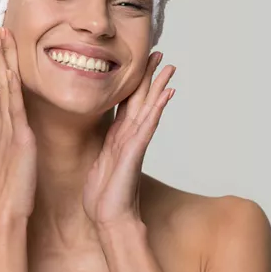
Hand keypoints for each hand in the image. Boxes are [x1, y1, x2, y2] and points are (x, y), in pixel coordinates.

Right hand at [0, 27, 36, 226]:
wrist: (4, 214)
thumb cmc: (13, 194)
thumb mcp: (12, 162)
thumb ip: (8, 141)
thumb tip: (6, 123)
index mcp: (3, 132)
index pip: (1, 93)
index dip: (0, 71)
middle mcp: (2, 126)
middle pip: (0, 84)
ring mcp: (8, 130)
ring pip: (5, 88)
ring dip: (2, 62)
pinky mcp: (17, 138)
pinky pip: (14, 106)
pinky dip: (11, 86)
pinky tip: (11, 68)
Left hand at [83, 52, 174, 228]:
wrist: (109, 216)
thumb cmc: (104, 195)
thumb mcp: (101, 162)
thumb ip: (106, 147)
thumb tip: (105, 140)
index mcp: (119, 136)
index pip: (129, 103)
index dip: (135, 83)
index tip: (142, 63)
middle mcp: (130, 136)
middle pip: (142, 100)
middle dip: (151, 77)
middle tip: (160, 55)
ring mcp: (135, 142)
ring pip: (149, 107)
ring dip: (159, 86)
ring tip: (170, 67)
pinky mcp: (135, 150)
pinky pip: (148, 125)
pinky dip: (158, 108)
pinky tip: (166, 94)